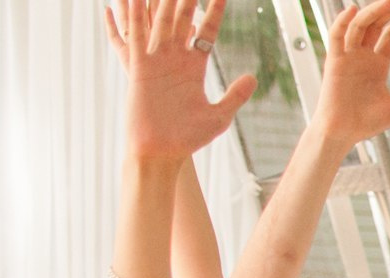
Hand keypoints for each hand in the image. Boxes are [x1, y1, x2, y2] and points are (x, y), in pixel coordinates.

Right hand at [106, 0, 256, 161]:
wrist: (160, 151)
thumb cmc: (187, 138)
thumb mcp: (218, 116)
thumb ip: (235, 95)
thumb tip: (252, 77)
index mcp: (193, 67)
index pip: (206, 31)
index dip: (214, 12)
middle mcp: (175, 59)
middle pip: (183, 20)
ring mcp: (156, 61)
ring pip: (161, 22)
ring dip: (165, 1)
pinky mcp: (140, 67)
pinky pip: (137, 36)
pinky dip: (136, 16)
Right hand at [315, 0, 389, 150]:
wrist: (343, 133)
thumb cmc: (367, 122)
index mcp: (378, 64)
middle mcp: (363, 55)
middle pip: (377, 24)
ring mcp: (348, 56)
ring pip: (360, 25)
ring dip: (373, 11)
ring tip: (389, 0)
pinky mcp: (334, 61)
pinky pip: (336, 36)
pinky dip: (342, 21)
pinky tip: (353, 10)